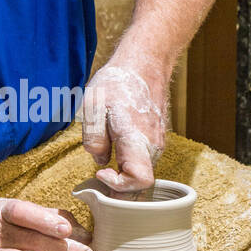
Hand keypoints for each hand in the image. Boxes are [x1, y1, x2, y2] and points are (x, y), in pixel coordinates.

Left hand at [82, 61, 167, 193]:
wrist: (144, 64)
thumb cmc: (117, 82)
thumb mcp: (92, 107)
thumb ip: (94, 139)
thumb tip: (100, 161)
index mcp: (137, 138)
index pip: (140, 180)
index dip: (120, 185)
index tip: (101, 173)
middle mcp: (152, 145)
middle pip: (140, 183)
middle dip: (118, 186)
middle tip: (97, 177)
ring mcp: (157, 143)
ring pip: (141, 173)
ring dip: (123, 176)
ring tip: (104, 163)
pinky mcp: (156, 139)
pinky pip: (143, 162)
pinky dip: (129, 166)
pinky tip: (114, 151)